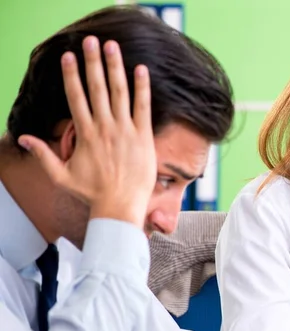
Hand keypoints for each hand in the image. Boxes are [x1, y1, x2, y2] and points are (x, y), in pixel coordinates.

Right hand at [18, 36, 155, 228]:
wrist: (120, 207)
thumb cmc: (92, 193)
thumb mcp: (61, 176)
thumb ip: (43, 155)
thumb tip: (23, 138)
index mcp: (85, 134)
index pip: (76, 97)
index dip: (71, 75)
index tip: (68, 56)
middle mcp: (104, 128)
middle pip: (96, 88)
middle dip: (92, 62)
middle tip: (90, 40)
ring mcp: (125, 131)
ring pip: (119, 92)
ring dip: (115, 67)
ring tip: (112, 46)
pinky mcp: (143, 137)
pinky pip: (143, 107)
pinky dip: (142, 88)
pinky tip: (141, 69)